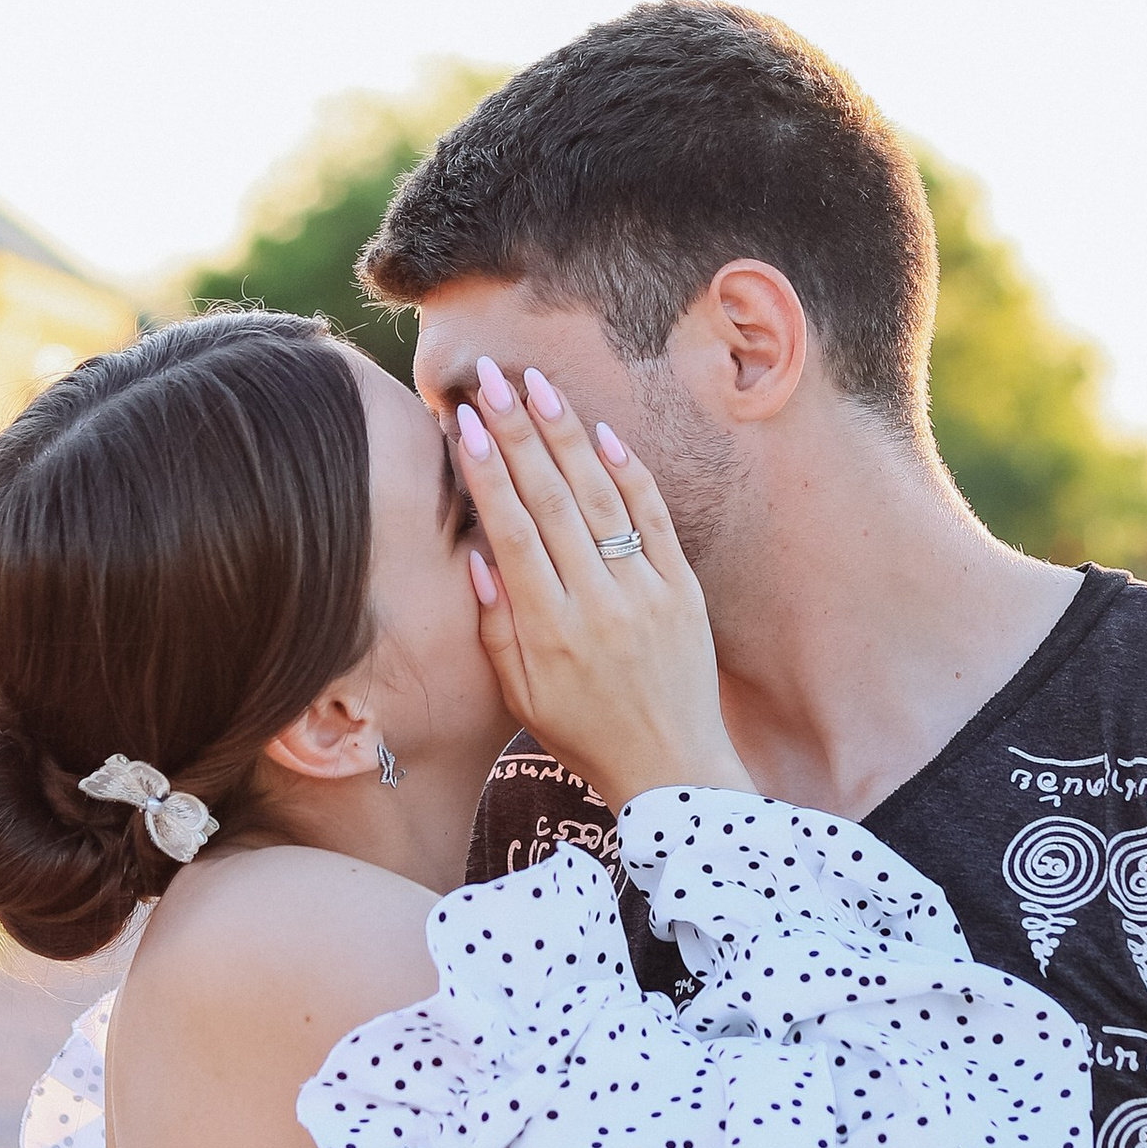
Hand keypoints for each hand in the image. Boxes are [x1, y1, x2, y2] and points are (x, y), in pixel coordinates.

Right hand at [454, 362, 750, 812]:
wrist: (675, 770)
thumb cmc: (586, 734)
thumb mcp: (521, 697)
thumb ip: (495, 628)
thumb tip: (477, 556)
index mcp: (548, 632)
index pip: (512, 533)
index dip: (486, 472)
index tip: (462, 421)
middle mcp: (597, 605)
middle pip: (551, 500)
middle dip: (517, 432)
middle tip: (492, 377)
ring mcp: (646, 594)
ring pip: (601, 498)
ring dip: (567, 436)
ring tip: (538, 386)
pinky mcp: (684, 590)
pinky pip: (654, 519)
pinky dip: (628, 473)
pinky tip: (602, 433)